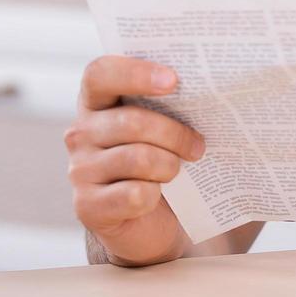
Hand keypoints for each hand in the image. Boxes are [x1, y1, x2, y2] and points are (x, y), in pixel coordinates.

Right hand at [65, 55, 205, 264]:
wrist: (160, 223)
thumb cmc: (167, 158)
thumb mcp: (168, 124)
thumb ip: (174, 100)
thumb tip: (215, 82)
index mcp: (98, 101)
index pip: (100, 73)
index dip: (135, 73)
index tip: (174, 81)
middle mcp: (81, 132)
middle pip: (131, 121)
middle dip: (175, 134)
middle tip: (199, 146)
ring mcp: (80, 170)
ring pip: (137, 158)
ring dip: (169, 166)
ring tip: (177, 172)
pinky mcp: (88, 207)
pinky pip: (134, 194)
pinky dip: (155, 195)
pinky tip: (156, 195)